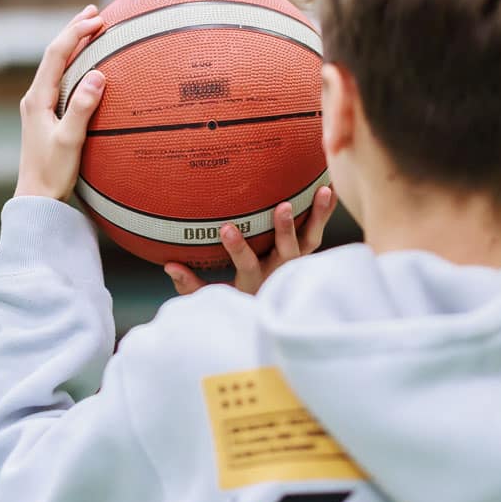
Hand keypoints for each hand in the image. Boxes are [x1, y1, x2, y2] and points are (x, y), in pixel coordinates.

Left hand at [15, 5, 105, 200]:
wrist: (36, 198)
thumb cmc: (52, 173)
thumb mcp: (70, 141)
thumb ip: (82, 108)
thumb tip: (97, 75)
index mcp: (37, 99)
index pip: (56, 55)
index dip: (76, 33)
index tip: (98, 19)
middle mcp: (34, 97)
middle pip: (54, 54)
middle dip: (73, 30)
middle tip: (94, 10)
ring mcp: (38, 106)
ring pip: (56, 65)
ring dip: (73, 44)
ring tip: (90, 27)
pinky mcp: (45, 115)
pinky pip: (60, 79)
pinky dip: (74, 63)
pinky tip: (86, 65)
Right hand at [165, 185, 336, 296]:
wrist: (277, 315)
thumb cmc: (239, 301)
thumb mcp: (213, 298)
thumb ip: (191, 285)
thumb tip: (169, 265)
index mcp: (254, 280)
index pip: (245, 263)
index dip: (236, 247)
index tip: (225, 228)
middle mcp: (279, 271)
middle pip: (286, 251)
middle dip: (284, 230)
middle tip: (282, 207)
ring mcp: (297, 262)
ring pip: (310, 240)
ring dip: (316, 216)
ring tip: (323, 192)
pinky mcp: (308, 253)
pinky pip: (319, 231)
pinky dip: (326, 212)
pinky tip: (331, 186)